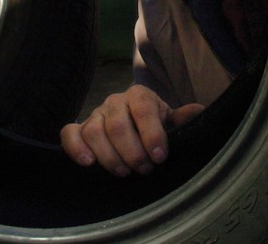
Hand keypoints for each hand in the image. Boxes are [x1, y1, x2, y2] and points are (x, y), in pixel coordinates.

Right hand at [60, 84, 204, 176]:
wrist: (135, 126)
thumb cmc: (155, 127)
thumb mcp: (171, 121)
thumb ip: (182, 119)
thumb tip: (198, 111)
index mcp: (140, 96)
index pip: (143, 110)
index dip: (152, 134)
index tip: (159, 157)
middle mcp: (115, 101)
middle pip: (118, 124)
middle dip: (132, 152)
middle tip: (144, 170)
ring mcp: (95, 114)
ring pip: (94, 131)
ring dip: (109, 156)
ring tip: (123, 172)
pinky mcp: (79, 128)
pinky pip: (69, 133)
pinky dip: (76, 148)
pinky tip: (88, 163)